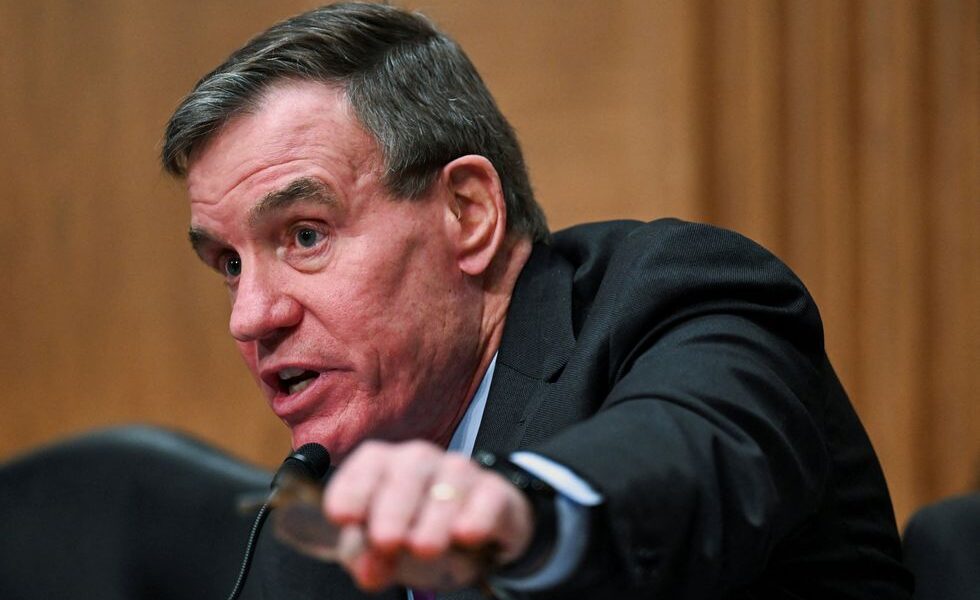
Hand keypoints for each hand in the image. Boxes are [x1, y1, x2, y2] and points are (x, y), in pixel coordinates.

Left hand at [323, 440, 533, 590]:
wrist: (476, 536)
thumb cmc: (417, 533)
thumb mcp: (385, 549)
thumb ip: (366, 556)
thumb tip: (368, 570)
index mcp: (385, 467)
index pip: (368, 464)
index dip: (353, 488)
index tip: (343, 517)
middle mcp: (421, 460)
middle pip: (408, 468)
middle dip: (393, 506)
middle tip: (386, 541)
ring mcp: (460, 472)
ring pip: (451, 481)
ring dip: (434, 516)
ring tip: (424, 548)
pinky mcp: (495, 492)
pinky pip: (488, 497)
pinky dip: (476, 515)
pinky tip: (465, 533)